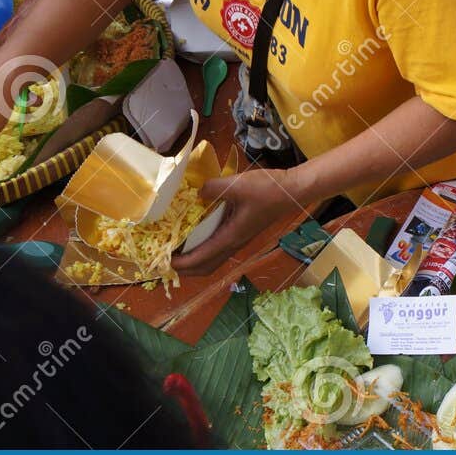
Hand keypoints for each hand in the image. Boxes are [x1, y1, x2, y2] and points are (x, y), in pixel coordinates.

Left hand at [171, 168, 306, 275]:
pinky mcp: (242, 233)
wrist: (293, 190)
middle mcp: (234, 243)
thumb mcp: (237, 184)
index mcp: (231, 236)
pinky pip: (218, 251)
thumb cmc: (267, 189)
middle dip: (184, 270)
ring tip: (177, 253)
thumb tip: (194, 192)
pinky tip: (195, 238)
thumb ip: (212, 188)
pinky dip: (203, 252)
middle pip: (205, 268)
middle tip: (164, 261)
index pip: (200, 258)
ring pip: (212, 261)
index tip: (161, 261)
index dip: (180, 263)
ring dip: (193, 263)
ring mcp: (239, 240)